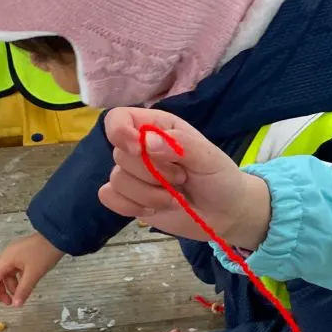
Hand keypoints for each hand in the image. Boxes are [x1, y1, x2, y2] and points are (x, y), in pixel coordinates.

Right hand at [0, 232, 64, 307]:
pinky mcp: (25, 255)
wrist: (59, 236)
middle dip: (1, 292)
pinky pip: (17, 270)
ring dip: (11, 287)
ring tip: (20, 297)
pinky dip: (19, 280)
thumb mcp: (34, 274)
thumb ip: (23, 290)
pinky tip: (25, 287)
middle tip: (10, 304)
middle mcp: (8, 256)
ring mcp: (16, 254)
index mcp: (6, 259)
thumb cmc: (44, 254)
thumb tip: (16, 305)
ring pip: (8, 274)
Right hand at [98, 107, 270, 247]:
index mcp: (158, 127)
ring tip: (174, 197)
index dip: (120, 131)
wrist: (222, 213)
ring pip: (117, 180)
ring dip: (148, 194)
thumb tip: (146, 142)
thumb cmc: (218, 177)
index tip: (138, 148)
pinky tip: (154, 209)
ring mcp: (132, 174)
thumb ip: (181, 144)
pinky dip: (130, 207)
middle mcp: (140, 147)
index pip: (120, 118)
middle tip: (181, 178)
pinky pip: (109, 198)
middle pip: (119, 154)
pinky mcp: (129, 198)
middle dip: (152, 172)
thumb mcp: (208, 157)